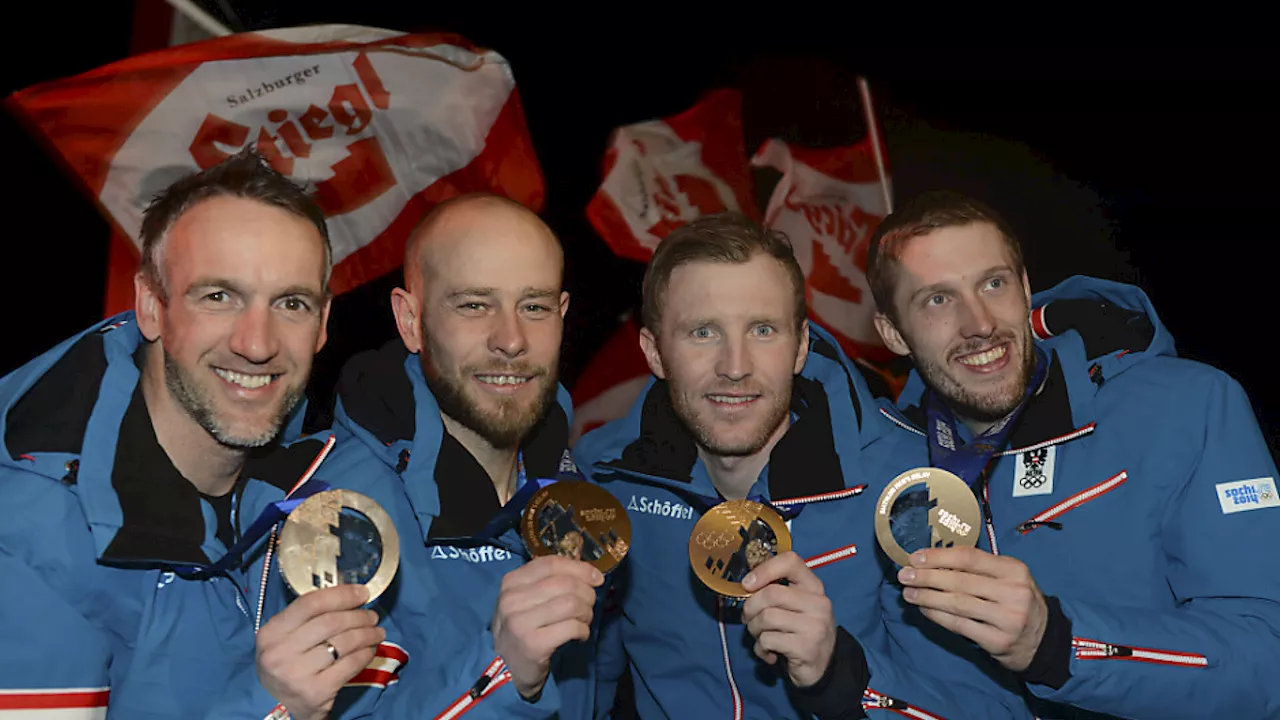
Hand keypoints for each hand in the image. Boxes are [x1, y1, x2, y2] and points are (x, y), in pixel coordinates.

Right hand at [256, 584, 383, 719]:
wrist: (276, 710)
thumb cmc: (287, 667)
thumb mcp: (284, 641)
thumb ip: (308, 619)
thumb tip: (349, 597)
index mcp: (271, 633)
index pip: (310, 603)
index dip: (341, 595)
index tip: (361, 593)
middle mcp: (280, 652)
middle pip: (331, 622)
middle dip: (358, 616)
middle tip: (372, 616)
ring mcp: (297, 674)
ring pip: (344, 642)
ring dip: (367, 634)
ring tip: (377, 632)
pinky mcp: (315, 692)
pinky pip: (350, 664)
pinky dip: (365, 654)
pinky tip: (369, 650)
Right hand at [493, 555, 603, 698]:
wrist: (505, 669)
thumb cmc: (522, 629)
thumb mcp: (525, 600)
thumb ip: (549, 582)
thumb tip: (590, 573)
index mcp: (511, 582)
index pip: (551, 564)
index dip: (579, 568)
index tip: (596, 578)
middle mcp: (512, 599)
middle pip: (565, 583)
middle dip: (586, 593)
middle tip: (589, 606)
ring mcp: (520, 622)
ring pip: (571, 604)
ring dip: (586, 613)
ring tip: (584, 621)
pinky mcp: (533, 644)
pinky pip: (572, 627)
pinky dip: (583, 630)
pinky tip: (580, 635)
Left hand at [741, 551, 836, 687]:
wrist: (823, 666)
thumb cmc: (800, 630)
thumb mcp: (794, 606)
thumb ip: (776, 591)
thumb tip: (746, 584)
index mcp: (814, 587)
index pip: (791, 562)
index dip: (764, 569)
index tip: (747, 584)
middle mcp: (818, 603)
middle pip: (771, 593)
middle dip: (751, 607)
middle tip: (748, 618)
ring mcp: (815, 626)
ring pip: (766, 617)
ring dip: (754, 629)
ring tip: (760, 637)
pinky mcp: (807, 648)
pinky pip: (768, 640)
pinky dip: (760, 648)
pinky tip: (769, 653)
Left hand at [897, 547, 1047, 671]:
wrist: (1043, 640)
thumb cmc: (1017, 602)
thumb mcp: (1008, 578)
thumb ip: (979, 568)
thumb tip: (934, 560)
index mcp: (1014, 569)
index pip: (969, 558)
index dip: (938, 556)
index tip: (915, 557)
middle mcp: (1013, 592)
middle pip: (959, 581)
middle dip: (926, 577)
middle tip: (904, 575)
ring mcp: (1007, 618)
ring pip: (957, 604)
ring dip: (927, 597)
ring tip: (908, 593)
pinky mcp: (998, 641)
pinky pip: (959, 625)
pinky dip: (937, 616)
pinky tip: (924, 610)